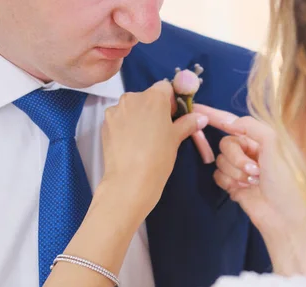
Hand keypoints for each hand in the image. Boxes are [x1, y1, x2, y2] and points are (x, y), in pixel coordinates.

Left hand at [99, 81, 208, 219]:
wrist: (130, 179)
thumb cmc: (159, 156)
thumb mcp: (176, 138)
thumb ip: (188, 123)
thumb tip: (201, 117)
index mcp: (154, 97)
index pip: (165, 87)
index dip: (170, 101)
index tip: (173, 117)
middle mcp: (132, 97)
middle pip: (146, 97)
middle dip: (153, 109)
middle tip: (159, 131)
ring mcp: (116, 110)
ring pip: (131, 108)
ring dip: (138, 117)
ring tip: (143, 140)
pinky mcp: (105, 123)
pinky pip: (119, 119)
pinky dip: (125, 126)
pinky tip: (130, 144)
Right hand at [194, 105, 305, 270]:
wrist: (282, 216)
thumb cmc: (286, 182)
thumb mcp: (275, 146)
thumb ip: (253, 126)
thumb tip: (230, 122)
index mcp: (260, 139)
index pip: (233, 122)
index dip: (214, 115)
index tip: (196, 108)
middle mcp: (249, 152)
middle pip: (225, 144)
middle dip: (237, 157)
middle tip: (255, 171)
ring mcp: (239, 168)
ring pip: (220, 161)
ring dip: (236, 172)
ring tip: (254, 183)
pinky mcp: (232, 185)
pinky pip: (218, 176)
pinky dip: (228, 182)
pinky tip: (243, 189)